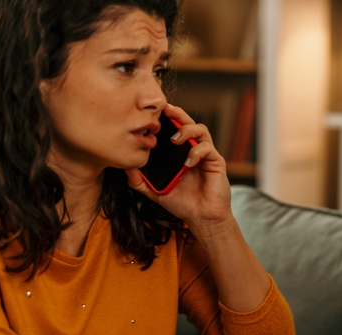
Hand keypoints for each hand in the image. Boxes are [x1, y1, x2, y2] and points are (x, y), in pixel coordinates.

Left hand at [125, 103, 231, 236]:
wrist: (202, 218)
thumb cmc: (182, 204)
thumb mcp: (155, 192)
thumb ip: (140, 181)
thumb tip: (125, 168)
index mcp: (179, 153)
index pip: (173, 129)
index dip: (166, 119)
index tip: (152, 114)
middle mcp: (193, 149)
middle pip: (188, 122)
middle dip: (177, 114)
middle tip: (166, 110)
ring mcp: (205, 155)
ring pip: (200, 130)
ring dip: (187, 130)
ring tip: (175, 139)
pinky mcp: (216, 162)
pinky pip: (207, 148)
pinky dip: (196, 151)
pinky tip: (188, 162)